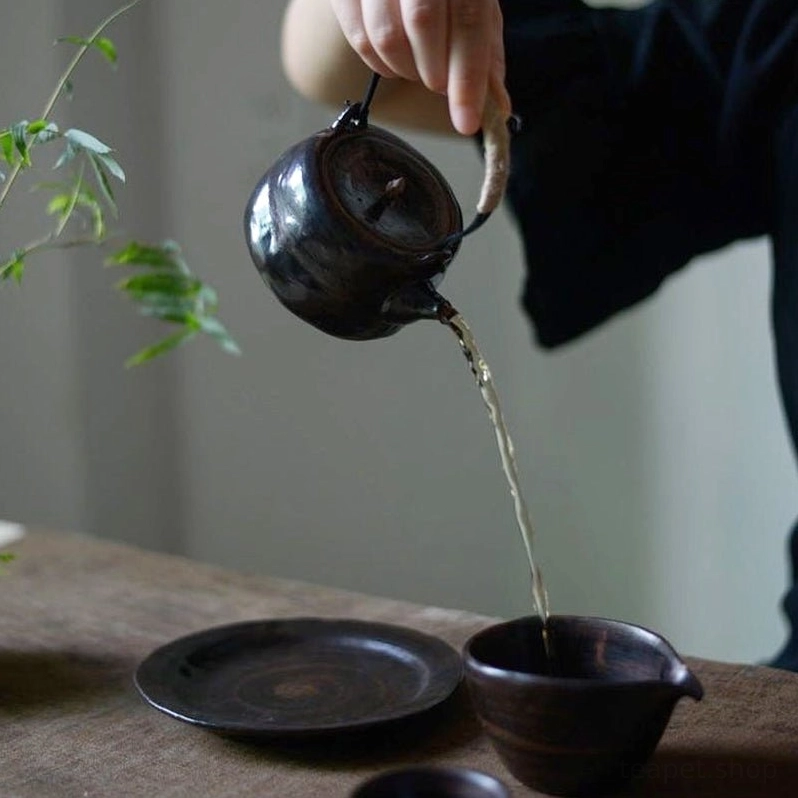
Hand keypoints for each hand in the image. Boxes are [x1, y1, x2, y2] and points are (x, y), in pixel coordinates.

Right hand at [329, 0, 508, 134]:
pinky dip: (379, 63)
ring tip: (417, 65)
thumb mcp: (476, 5)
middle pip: (423, 23)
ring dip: (405, 69)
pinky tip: (394, 59)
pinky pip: (358, 39)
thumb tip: (497, 107)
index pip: (469, 21)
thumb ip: (486, 53)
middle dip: (434, 70)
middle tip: (439, 81)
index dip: (468, 79)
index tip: (467, 123)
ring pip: (386, 35)